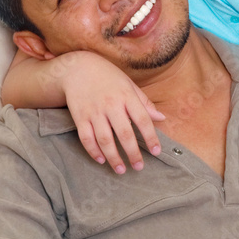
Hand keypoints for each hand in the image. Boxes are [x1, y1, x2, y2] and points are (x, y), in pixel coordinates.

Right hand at [59, 51, 165, 172]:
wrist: (77, 68)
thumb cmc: (108, 77)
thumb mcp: (129, 85)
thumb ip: (144, 103)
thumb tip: (162, 118)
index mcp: (126, 96)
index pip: (143, 120)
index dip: (151, 137)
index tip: (157, 152)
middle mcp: (111, 105)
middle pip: (124, 133)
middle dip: (133, 153)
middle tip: (139, 167)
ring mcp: (94, 112)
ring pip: (105, 139)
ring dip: (113, 157)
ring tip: (121, 170)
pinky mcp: (79, 117)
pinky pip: (86, 138)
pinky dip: (93, 151)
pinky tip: (101, 160)